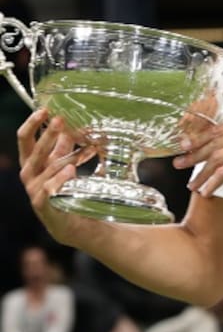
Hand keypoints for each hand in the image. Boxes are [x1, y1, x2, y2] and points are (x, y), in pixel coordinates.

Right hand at [16, 110, 95, 242]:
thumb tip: (70, 124)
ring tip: (88, 148)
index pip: (25, 139)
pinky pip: (50, 189)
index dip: (32, 123)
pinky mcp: (43, 205)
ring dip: (69, 156)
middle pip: (35, 150)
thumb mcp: (65, 163)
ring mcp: (34, 190)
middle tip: (61, 120)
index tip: (45, 109)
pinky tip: (71, 171)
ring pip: (49, 168)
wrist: (75, 222)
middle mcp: (30, 175)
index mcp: (32, 162)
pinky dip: (60, 179)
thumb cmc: (68, 190)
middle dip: (48, 134)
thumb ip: (64, 147)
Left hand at [175, 114, 222, 209]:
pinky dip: (212, 183)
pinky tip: (207, 192)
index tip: (183, 148)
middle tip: (179, 164)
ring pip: (216, 158)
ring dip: (201, 173)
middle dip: (193, 155)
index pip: (216, 130)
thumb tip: (198, 145)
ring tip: (193, 185)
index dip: (197, 139)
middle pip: (214, 142)